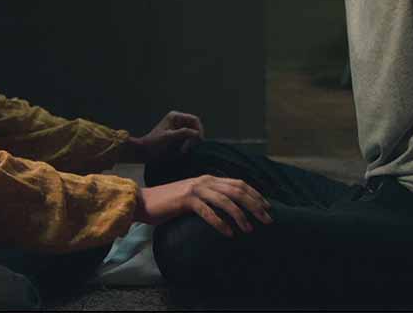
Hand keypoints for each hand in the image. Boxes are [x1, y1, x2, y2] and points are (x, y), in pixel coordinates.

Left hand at [133, 110, 204, 162]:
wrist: (144, 151)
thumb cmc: (154, 143)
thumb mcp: (169, 137)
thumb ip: (183, 133)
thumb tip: (197, 133)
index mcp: (176, 116)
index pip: (194, 120)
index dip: (199, 129)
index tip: (199, 140)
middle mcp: (178, 120)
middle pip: (194, 127)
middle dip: (194, 137)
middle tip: (191, 147)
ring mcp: (178, 129)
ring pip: (192, 134)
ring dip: (191, 142)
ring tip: (184, 150)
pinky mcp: (178, 137)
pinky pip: (188, 140)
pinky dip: (187, 146)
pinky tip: (182, 151)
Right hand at [133, 175, 272, 236]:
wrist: (145, 201)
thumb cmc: (170, 203)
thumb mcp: (194, 196)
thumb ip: (210, 197)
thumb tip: (230, 208)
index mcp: (208, 179)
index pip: (239, 183)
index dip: (255, 194)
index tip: (267, 207)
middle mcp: (204, 181)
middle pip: (237, 190)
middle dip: (255, 205)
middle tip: (267, 220)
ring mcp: (195, 189)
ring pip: (225, 200)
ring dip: (240, 216)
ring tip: (249, 230)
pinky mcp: (185, 200)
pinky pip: (207, 212)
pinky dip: (219, 223)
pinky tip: (228, 233)